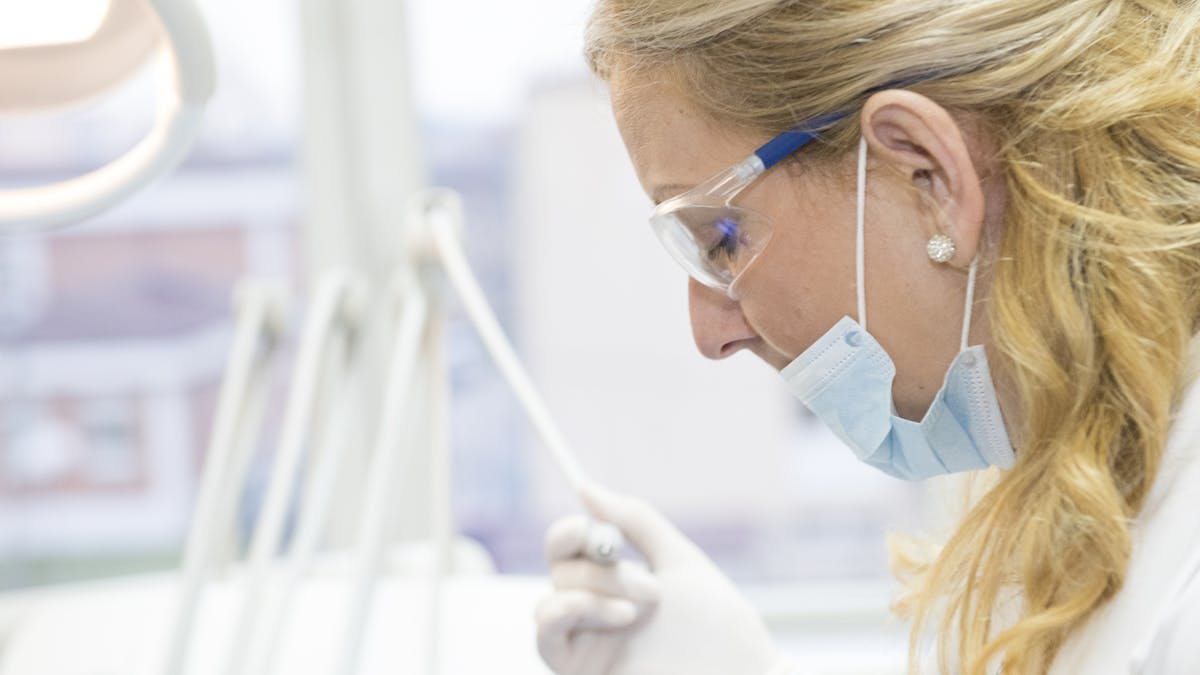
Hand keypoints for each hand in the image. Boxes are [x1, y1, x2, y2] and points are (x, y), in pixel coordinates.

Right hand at [536, 483, 794, 674]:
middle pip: (561, 572)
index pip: (570, 549)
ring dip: (590, 594)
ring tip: (637, 612)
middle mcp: (597, 611)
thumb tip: (584, 487)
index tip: (587, 526)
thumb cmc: (718, 626)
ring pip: (549, 603)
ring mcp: (587, 643)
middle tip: (653, 590)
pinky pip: (545, 640)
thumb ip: (636, 522)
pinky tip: (612, 614)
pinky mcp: (581, 670)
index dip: (569, 533)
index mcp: (617, 582)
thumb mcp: (680, 561)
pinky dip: (562, 615)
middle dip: (603, 572)